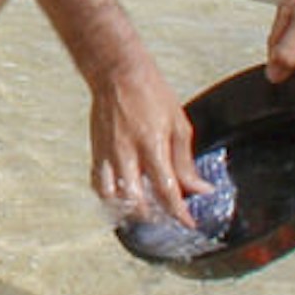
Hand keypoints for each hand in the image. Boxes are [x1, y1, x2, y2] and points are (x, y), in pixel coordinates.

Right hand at [84, 53, 198, 228]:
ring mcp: (108, 154)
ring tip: (144, 211)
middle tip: (166, 217)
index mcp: (152, 146)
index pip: (167, 191)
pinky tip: (122, 198)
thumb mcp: (178, 124)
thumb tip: (199, 187)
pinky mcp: (96, 151)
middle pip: (136, 202)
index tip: (188, 222)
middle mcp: (127, 154)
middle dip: (153, 216)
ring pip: (113, 198)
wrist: (118, 73)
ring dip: (129, 211)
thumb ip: (186, 161)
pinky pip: (98, 184)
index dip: (179, 213)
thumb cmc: (150, 93)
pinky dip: (109, 198)